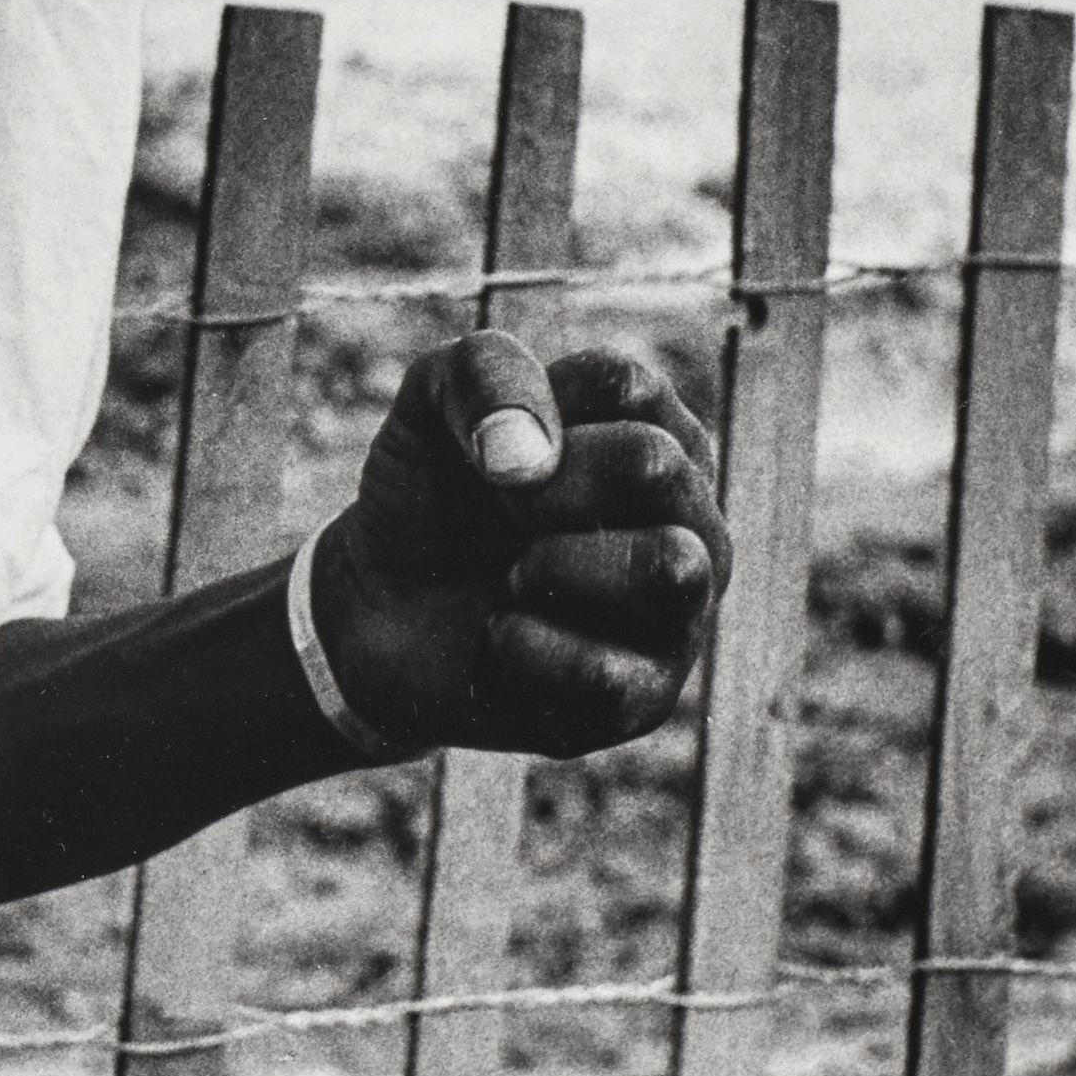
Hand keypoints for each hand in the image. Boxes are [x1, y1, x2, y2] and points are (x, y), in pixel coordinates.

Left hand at [311, 334, 726, 758]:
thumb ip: (487, 376)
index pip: (622, 386)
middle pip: (653, 463)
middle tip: (502, 513)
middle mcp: (694, 523)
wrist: (381, 602)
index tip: (496, 444)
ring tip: (515, 575)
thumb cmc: (437, 489)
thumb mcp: (437, 398)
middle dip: (543, 485)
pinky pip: (605, 673)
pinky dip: (521, 645)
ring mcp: (681, 615)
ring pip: (671, 567)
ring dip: (555, 564)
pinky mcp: (642, 700)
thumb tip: (527, 458)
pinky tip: (500, 635)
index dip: (532, 409)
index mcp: (665, 434)